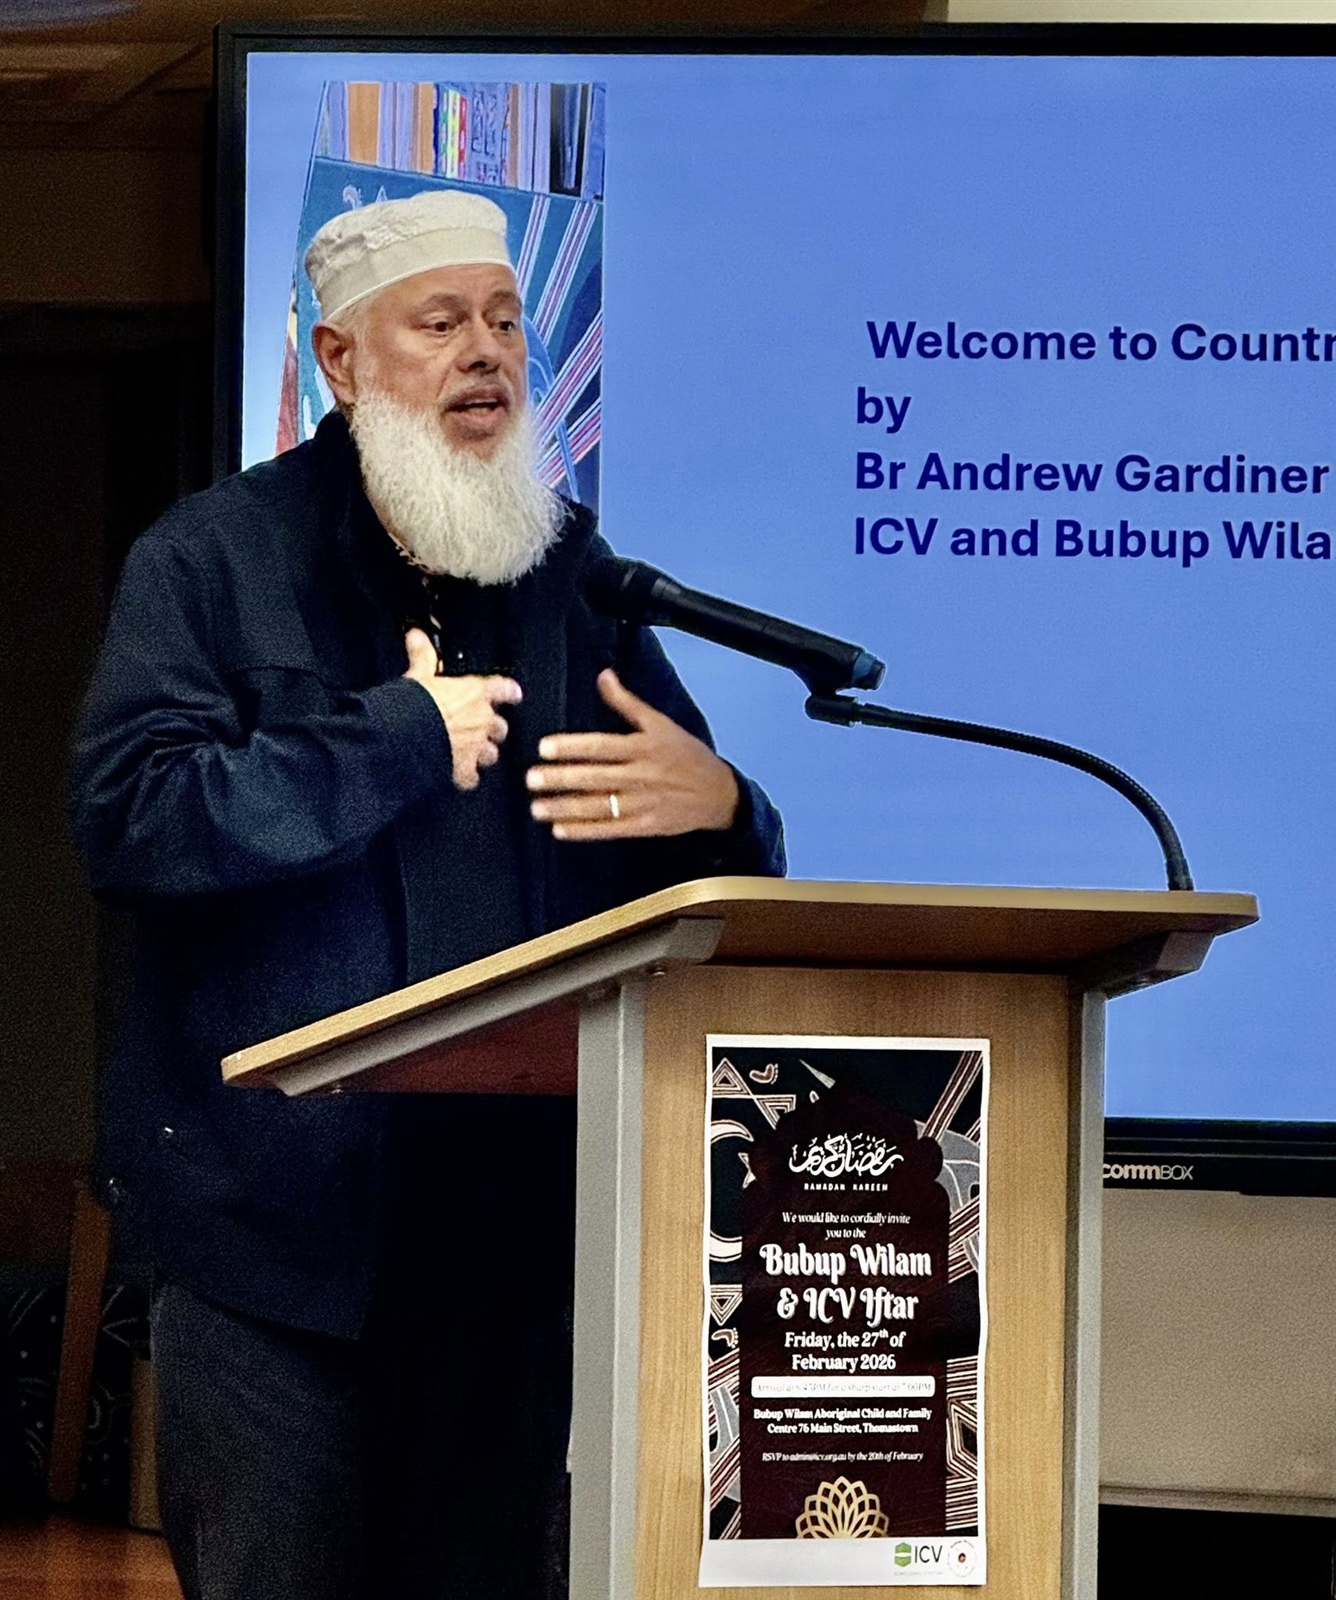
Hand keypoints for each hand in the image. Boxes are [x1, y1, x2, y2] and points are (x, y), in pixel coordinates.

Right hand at [403, 629, 521, 791]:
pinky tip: (460, 778)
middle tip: (482, 730)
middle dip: (492, 730)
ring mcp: (476, 746)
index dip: (509, 692)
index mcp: (474, 693)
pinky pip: (471, 777)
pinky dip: (466, 777)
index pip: (502, 689)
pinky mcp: (464, 769)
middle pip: (499, 727)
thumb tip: (416, 636)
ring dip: (482, 754)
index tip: (514, 693)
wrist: (408, 736)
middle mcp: (481, 720)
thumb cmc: (416, 704)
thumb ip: (423, 656)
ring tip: (471, 755)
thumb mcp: (419, 675)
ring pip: (490, 753)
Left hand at [526, 669, 738, 840]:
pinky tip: (560, 830)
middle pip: (595, 778)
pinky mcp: (645, 825)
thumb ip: (628, 702)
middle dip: (561, 779)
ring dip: (565, 808)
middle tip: (531, 780)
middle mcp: (641, 775)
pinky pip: (610, 829)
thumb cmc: (686, 754)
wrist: (719, 793)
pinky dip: (585, 831)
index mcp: (644, 747)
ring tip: (537, 808)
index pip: (602, 746)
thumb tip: (603, 675)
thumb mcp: (661, 723)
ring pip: (598, 806)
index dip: (572, 747)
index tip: (544, 748)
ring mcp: (643, 803)